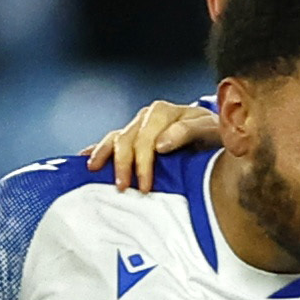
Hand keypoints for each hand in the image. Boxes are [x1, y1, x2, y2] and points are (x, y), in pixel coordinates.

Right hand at [84, 99, 217, 190]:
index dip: (143, 163)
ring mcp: (138, 124)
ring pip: (115, 138)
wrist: (215, 134)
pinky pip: (111, 140)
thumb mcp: (210, 131)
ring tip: (95, 172)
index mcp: (165, 112)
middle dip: (123, 164)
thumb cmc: (214, 134)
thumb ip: (189, 132)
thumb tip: (160, 144)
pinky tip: (85, 159)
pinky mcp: (133, 134)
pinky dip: (97, 149)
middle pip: (127, 139)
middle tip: (122, 187)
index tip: (144, 187)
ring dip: (105, 156)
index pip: (147, 138)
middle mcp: (148, 116)